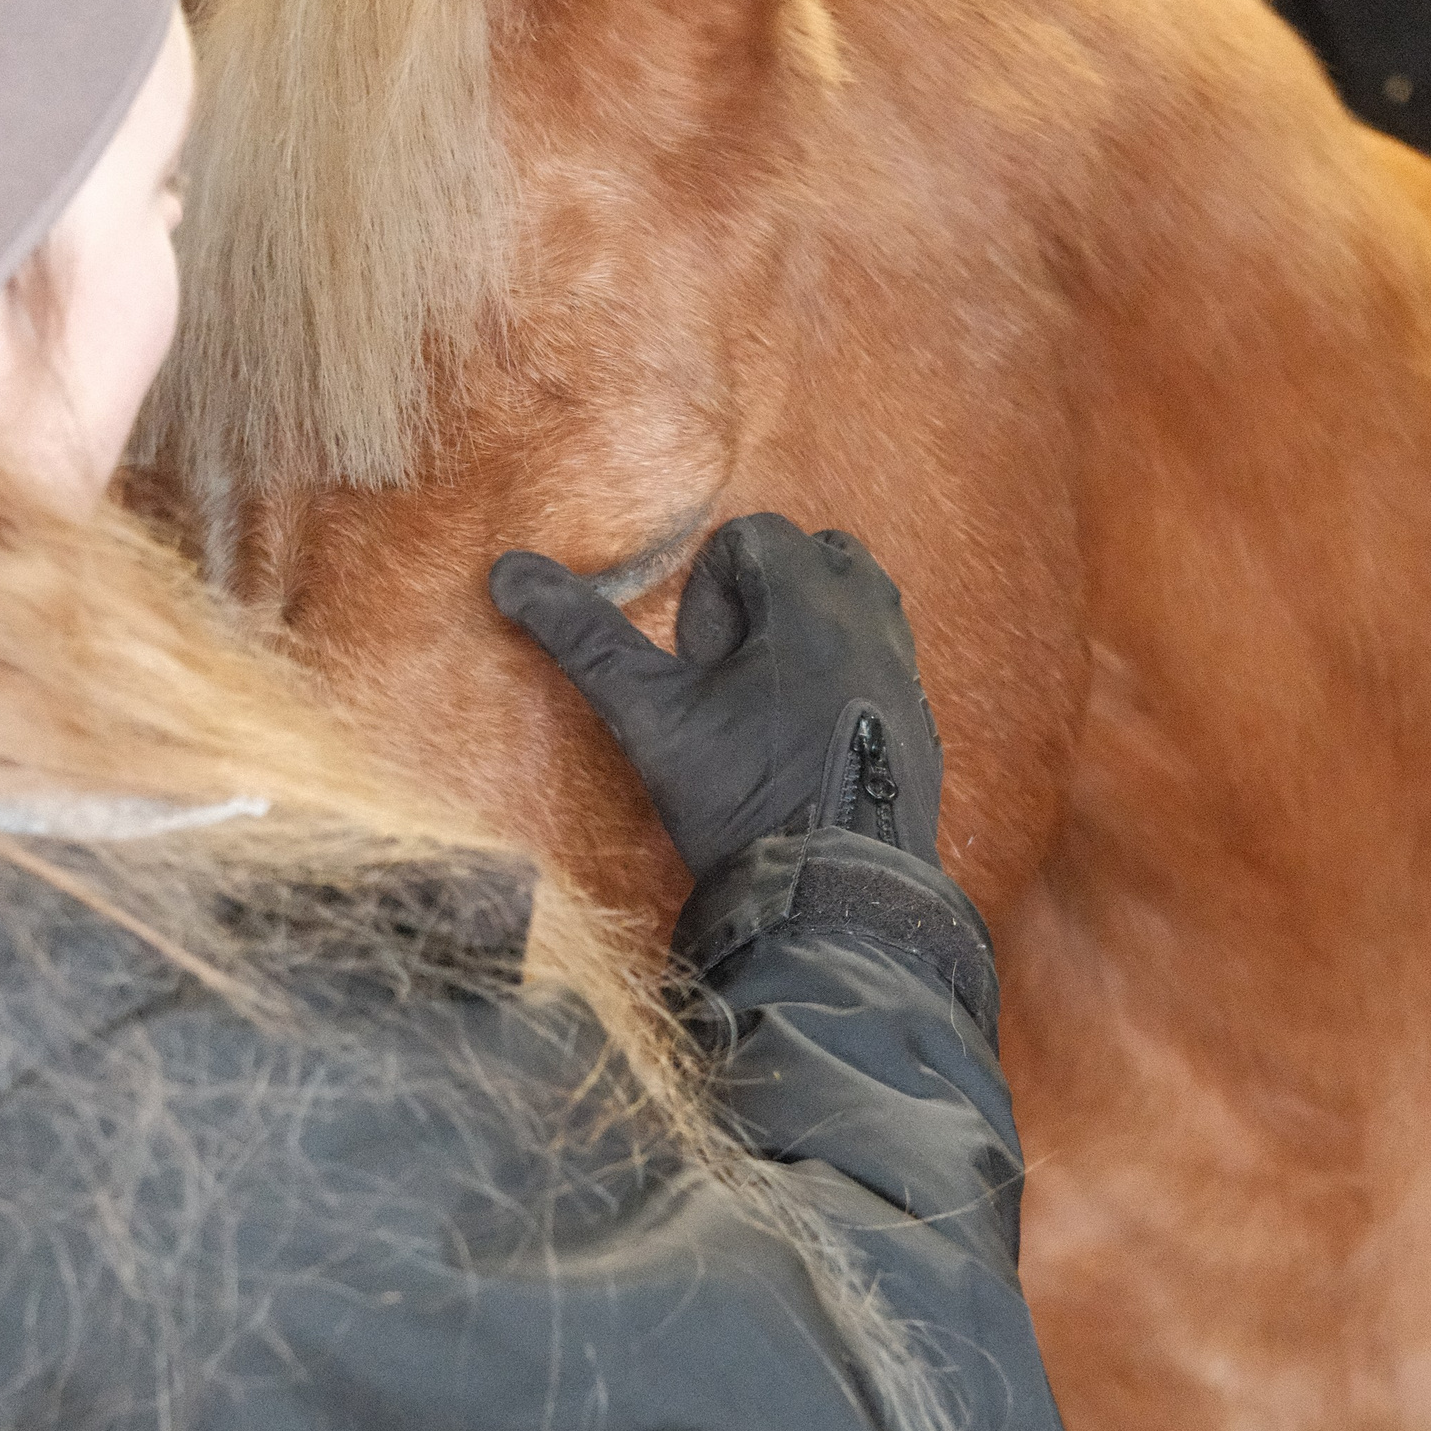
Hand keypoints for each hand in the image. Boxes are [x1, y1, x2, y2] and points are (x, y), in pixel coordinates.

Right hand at [489, 513, 942, 883]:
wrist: (836, 895)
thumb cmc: (742, 796)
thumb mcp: (652, 717)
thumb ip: (586, 639)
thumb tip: (508, 571)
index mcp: (810, 599)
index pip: (753, 535)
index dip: (709, 592)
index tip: (697, 664)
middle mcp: (872, 618)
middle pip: (813, 557)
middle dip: (763, 600)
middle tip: (729, 678)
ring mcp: (906, 668)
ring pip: (857, 605)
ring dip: (805, 634)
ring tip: (763, 706)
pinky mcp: (922, 719)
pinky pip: (881, 663)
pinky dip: (841, 679)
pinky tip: (803, 744)